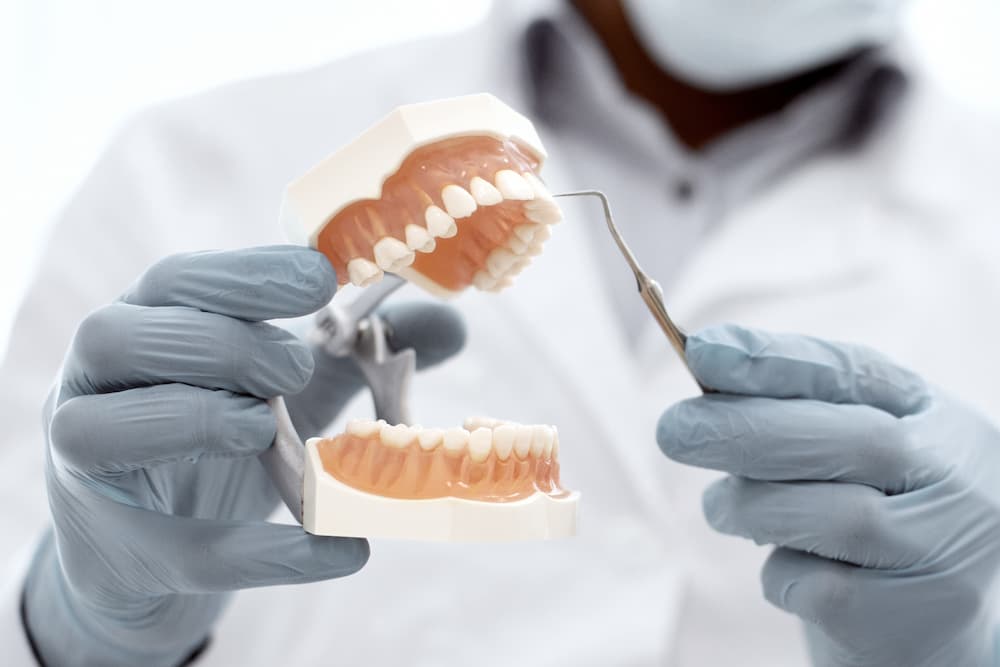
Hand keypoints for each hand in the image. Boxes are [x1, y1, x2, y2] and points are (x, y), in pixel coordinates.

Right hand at [23, 246, 464, 666]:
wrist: (156, 538)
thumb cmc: (221, 432)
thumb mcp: (294, 387)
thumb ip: (362, 352)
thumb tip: (452, 326)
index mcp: (149, 324)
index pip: (177, 280)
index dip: (245, 275)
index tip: (320, 279)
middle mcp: (101, 381)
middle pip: (122, 335)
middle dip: (218, 345)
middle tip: (294, 366)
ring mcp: (87, 460)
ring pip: (102, 428)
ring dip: (195, 421)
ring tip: (263, 428)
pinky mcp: (113, 544)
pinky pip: (173, 548)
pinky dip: (259, 552)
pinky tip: (339, 552)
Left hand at [657, 325, 999, 666]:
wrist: (927, 617)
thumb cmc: (870, 509)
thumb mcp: (849, 445)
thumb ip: (793, 403)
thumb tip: (702, 357)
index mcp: (935, 417)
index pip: (857, 373)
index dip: (776, 361)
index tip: (703, 354)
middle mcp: (958, 479)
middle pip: (856, 442)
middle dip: (750, 429)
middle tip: (672, 430)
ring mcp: (945, 551)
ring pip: (835, 517)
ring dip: (752, 507)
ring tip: (722, 507)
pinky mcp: (917, 618)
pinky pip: (821, 588)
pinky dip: (780, 573)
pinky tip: (782, 564)